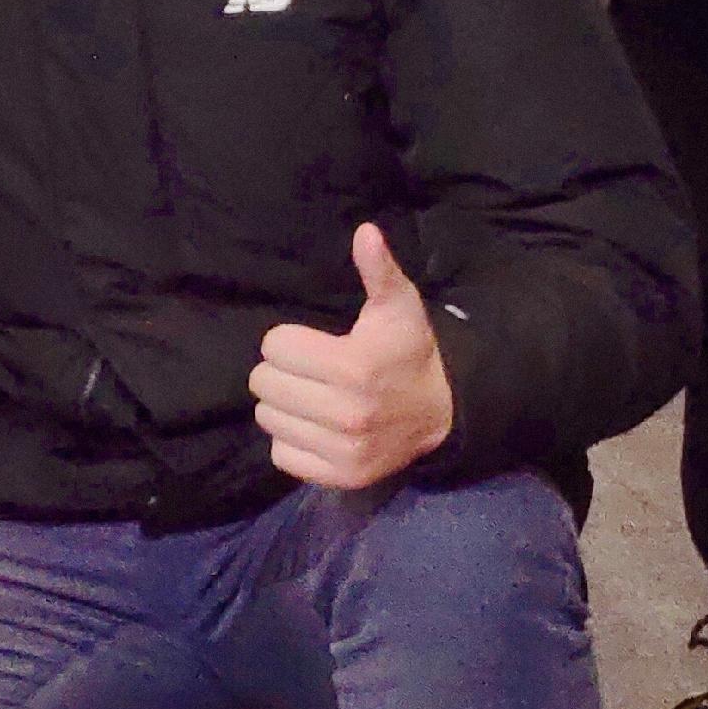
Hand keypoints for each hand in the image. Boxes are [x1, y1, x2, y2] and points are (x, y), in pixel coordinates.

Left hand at [252, 220, 458, 492]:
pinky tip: (317, 426)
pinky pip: (282, 454)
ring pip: (268, 418)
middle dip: (282, 372)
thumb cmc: (409, 351)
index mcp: (352, 366)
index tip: (317, 345)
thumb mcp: (398, 306)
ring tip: (314, 397)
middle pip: (264, 383)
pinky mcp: (341, 476)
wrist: (443, 412)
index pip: (274, 347)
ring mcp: (343, 449)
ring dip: (284, 406)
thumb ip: (378, 270)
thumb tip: (365, 232)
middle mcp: (345, 413)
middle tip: (312, 372)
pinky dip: (292, 439)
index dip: (291, 341)